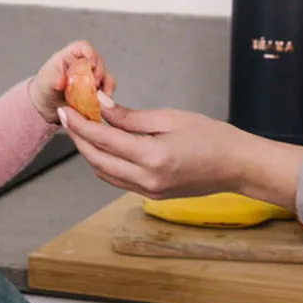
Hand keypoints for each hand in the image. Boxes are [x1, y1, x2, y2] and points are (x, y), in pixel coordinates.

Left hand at [28, 40, 115, 124]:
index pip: (84, 47)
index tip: (91, 64)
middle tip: (93, 84)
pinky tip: (100, 103)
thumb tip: (61, 81)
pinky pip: (107, 91)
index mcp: (71, 55)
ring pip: (106, 76)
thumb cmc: (44, 88)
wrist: (46, 105)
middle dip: (99, 73)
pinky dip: (106, 96)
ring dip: (105, 85)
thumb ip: (53, 80)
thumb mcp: (45, 83)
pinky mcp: (96, 90)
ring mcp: (92, 77)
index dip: (91, 53)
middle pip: (98, 62)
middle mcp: (84, 64)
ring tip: (98, 96)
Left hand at [57, 96, 302, 208]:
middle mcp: (146, 179)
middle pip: (96, 159)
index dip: (80, 125)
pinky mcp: (151, 195)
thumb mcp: (170, 118)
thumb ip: (131, 117)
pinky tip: (105, 147)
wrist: (236, 166)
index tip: (66, 110)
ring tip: (85, 129)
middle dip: (79, 139)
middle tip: (70, 118)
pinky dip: (106, 164)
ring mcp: (148, 191)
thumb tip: (102, 107)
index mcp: (152, 157)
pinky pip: (118, 180)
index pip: (103, 140)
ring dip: (90, 152)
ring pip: (104, 172)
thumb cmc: (211, 137)